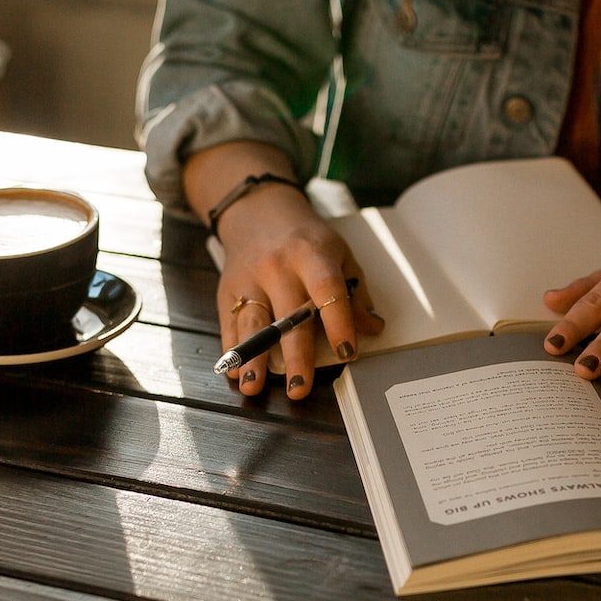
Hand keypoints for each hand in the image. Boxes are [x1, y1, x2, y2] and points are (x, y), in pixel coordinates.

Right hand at [213, 185, 383, 398]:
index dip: (339, 323)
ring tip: (254, 387)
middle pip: (289, 317)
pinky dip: (231, 350)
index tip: (348, 352)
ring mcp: (250, 279)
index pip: (328, 291)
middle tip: (300, 388)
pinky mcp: (228, 289)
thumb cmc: (306, 239)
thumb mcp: (339, 254)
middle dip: (295, 356)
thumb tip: (371, 328)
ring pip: (252, 323)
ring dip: (253, 358)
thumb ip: (355, 292)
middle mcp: (278, 267)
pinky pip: (229, 324)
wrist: (258, 212)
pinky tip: (235, 373)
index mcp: (312, 255)